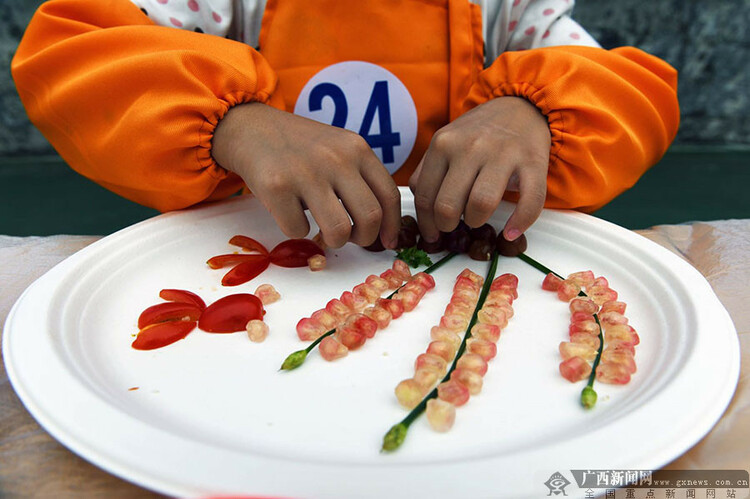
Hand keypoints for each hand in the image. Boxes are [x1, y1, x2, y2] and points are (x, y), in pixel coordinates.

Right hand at [212, 103, 400, 248]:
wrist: (251, 129)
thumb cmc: (301, 148)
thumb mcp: (339, 149)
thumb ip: (361, 178)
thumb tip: (383, 226)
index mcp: (357, 149)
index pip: (389, 194)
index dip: (393, 225)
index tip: (388, 241)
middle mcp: (336, 159)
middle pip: (370, 217)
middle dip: (365, 238)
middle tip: (353, 238)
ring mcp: (306, 172)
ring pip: (339, 231)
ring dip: (334, 241)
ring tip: (324, 231)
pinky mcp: (277, 188)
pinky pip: (299, 230)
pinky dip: (297, 230)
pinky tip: (291, 213)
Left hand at [409, 96, 549, 241]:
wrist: (522, 107)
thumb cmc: (480, 133)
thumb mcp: (446, 142)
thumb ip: (428, 172)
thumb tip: (422, 212)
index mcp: (443, 144)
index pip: (425, 196)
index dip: (427, 223)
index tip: (433, 233)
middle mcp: (470, 147)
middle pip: (448, 206)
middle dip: (448, 225)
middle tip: (454, 225)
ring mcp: (502, 154)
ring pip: (481, 204)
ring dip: (476, 221)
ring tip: (478, 218)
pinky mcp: (533, 162)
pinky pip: (528, 202)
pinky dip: (520, 223)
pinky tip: (512, 232)